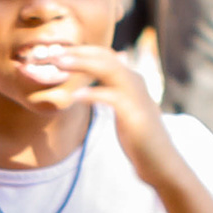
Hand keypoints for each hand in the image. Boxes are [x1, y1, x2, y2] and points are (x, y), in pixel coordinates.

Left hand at [40, 44, 170, 179]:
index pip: (104, 55)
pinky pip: (110, 96)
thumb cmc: (138, 137)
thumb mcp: (123, 109)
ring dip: (82, 64)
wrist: (159, 160)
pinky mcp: (134, 112)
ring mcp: (136, 95)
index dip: (81, 51)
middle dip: (78, 52)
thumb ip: (110, 93)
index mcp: (131, 79)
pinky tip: (75, 96)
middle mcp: (135, 81)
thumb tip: (92, 87)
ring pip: (108, 69)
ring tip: (60, 64)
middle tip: (53, 53)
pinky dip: (92, 94)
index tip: (58, 52)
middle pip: (105, 56)